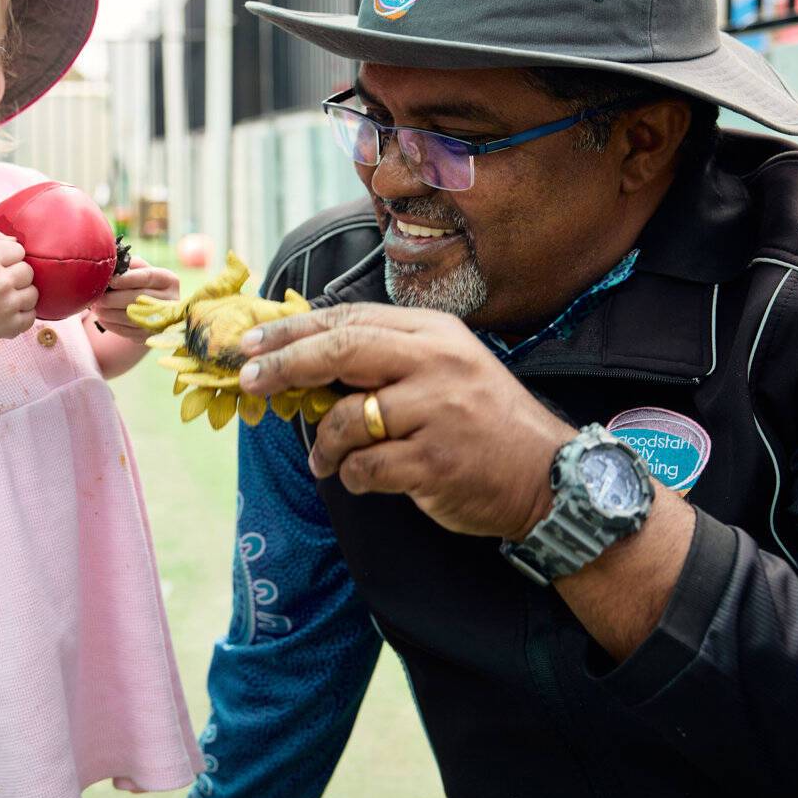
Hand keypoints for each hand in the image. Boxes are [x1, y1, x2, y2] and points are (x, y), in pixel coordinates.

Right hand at [0, 228, 37, 342]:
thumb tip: (16, 240)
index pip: (18, 250)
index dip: (8, 256)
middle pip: (28, 271)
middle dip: (16, 274)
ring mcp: (7, 306)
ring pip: (33, 293)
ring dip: (21, 294)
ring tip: (2, 297)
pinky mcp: (12, 326)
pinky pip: (32, 315)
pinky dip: (22, 314)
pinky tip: (6, 311)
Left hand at [89, 258, 178, 341]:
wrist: (150, 311)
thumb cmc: (141, 285)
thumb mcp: (140, 271)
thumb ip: (130, 265)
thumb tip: (113, 263)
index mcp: (168, 280)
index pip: (147, 277)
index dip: (127, 279)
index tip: (110, 280)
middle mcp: (170, 300)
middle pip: (138, 298)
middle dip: (113, 298)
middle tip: (96, 297)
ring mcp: (162, 320)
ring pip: (131, 317)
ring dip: (108, 312)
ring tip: (96, 307)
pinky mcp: (150, 335)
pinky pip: (127, 331)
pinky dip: (111, 324)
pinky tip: (102, 318)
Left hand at [237, 303, 573, 539]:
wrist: (549, 477)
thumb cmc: (481, 422)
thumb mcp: (443, 368)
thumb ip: (386, 356)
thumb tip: (302, 353)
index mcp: (433, 333)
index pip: (349, 319)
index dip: (293, 330)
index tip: (251, 343)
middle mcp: (436, 363)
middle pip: (340, 351)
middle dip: (284, 365)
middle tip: (248, 381)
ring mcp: (438, 411)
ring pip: (346, 418)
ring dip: (322, 445)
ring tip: (323, 461)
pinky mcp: (436, 461)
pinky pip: (365, 467)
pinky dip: (351, 476)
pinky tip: (359, 478)